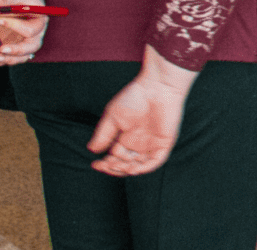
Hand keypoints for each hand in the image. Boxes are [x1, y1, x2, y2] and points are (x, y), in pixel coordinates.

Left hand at [0, 0, 49, 66]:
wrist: (18, 2)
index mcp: (40, 20)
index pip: (31, 28)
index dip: (15, 26)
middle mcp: (36, 34)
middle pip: (31, 47)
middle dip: (16, 50)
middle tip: (1, 49)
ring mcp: (26, 43)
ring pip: (21, 57)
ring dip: (7, 59)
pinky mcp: (16, 49)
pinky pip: (9, 59)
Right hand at [88, 45, 195, 176]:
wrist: (156, 86)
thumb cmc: (135, 97)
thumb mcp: (113, 117)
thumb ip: (103, 134)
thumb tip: (92, 150)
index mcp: (127, 138)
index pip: (116, 158)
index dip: (106, 164)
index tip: (95, 164)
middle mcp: (140, 143)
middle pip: (126, 164)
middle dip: (114, 168)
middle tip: (104, 165)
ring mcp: (152, 144)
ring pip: (139, 166)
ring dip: (126, 170)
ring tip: (115, 165)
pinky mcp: (164, 143)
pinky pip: (155, 161)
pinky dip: (144, 168)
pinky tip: (131, 169)